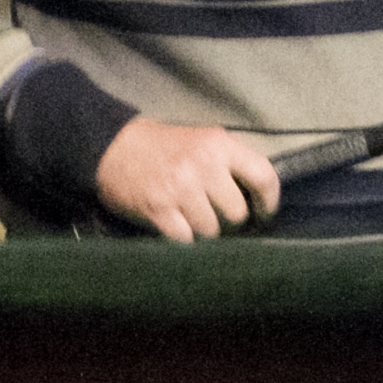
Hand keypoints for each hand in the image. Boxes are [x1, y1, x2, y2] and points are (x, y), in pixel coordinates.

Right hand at [93, 117, 280, 241]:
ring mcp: (180, 188)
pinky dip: (182, 239)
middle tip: (216, 216)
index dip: (269, 202)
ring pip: (212, 231)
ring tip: (190, 218)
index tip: (263, 213)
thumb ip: (229, 164)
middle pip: (237, 213)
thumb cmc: (164, 147)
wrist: (114, 147)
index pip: (264, 176)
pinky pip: (185, 240)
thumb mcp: (202, 141)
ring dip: (203, 232)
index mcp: (219, 144)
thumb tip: (256, 201)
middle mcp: (203, 164)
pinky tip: (175, 226)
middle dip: (229, 221)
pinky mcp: (159, 209)